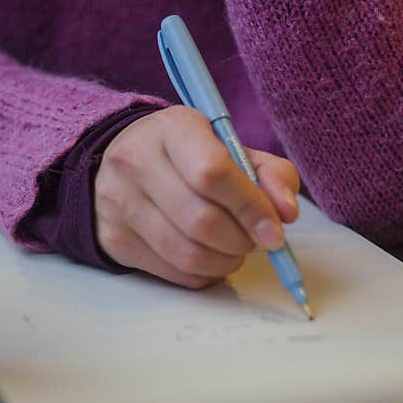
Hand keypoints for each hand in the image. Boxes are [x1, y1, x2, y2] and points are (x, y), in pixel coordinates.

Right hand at [95, 105, 299, 288]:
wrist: (120, 165)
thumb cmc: (187, 156)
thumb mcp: (230, 148)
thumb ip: (270, 174)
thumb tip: (286, 212)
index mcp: (172, 128)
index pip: (213, 173)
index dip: (250, 207)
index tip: (275, 230)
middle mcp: (136, 161)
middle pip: (202, 220)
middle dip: (242, 240)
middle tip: (255, 240)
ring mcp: (120, 203)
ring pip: (188, 254)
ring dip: (226, 261)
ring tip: (235, 249)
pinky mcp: (115, 238)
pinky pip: (174, 273)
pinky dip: (205, 273)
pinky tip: (210, 257)